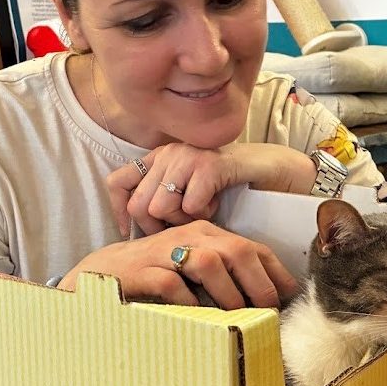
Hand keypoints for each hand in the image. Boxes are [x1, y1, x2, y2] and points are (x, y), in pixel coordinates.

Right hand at [58, 220, 297, 308]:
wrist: (102, 271)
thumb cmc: (155, 273)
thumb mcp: (192, 268)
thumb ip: (222, 275)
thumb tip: (261, 301)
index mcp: (207, 234)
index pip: (251, 246)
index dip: (274, 271)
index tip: (289, 295)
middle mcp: (190, 236)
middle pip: (236, 250)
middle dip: (258, 282)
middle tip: (268, 311)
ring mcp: (165, 251)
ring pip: (209, 263)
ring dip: (228, 292)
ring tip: (237, 316)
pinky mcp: (143, 270)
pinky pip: (172, 284)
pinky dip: (189, 301)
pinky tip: (196, 317)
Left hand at [107, 143, 316, 236]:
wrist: (270, 169)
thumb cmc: (229, 186)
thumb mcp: (188, 191)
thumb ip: (163, 201)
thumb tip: (134, 233)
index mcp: (159, 158)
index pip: (116, 182)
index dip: (119, 212)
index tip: (131, 232)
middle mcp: (168, 152)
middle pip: (138, 204)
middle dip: (159, 226)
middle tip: (184, 224)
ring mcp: (187, 156)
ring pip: (160, 207)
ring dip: (184, 220)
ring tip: (203, 210)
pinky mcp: (208, 165)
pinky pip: (191, 206)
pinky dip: (206, 214)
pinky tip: (218, 202)